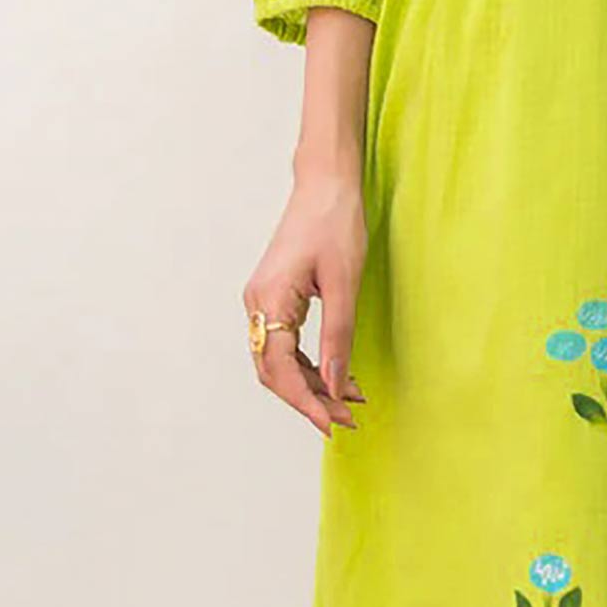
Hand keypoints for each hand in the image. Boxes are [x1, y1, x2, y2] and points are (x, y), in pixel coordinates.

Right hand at [242, 167, 369, 437]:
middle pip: (273, 371)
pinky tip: (338, 374)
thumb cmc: (336, 223)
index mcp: (269, 299)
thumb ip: (338, 337)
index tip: (332, 423)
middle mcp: (256, 303)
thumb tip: (336, 385)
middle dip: (310, 399)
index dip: (306, 402)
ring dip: (312, 384)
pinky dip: (309, 363)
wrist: (326, 183)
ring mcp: (262, 300)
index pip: (279, 369)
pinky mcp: (274, 296)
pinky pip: (284, 343)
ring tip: (350, 401)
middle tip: (347, 418)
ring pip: (278, 360)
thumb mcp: (345, 284)